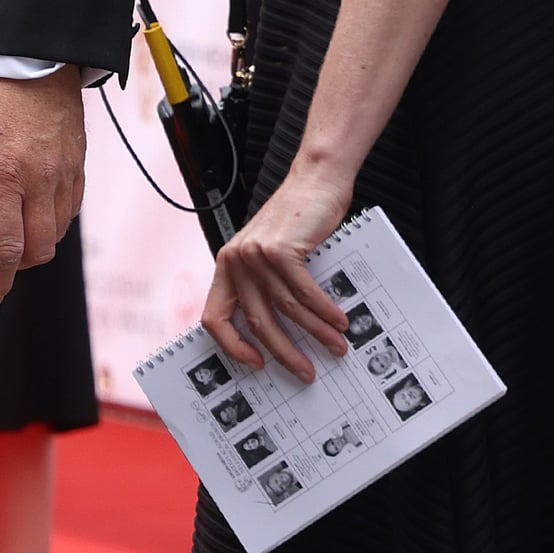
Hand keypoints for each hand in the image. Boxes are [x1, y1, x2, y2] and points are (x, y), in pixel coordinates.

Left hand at [0, 67, 82, 299]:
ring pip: (55, 232)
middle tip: (0, 264)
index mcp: (4, 176)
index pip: (6, 251)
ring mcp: (63, 172)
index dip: (0, 281)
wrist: (32, 56)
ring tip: (14, 232)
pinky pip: (70, 207)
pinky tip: (33, 208)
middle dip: (16, 267)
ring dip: (34, 242)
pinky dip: (52, 218)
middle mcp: (38, 179)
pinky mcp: (77, 163)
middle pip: (37, 252)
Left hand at [204, 156, 355, 384]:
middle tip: (304, 372)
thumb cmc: (297, 218)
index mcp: (226, 266)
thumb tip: (284, 331)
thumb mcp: (270, 253)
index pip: (214, 318)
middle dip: (283, 352)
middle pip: (256, 321)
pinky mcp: (280, 250)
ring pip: (285, 309)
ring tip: (334, 347)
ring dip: (314, 333)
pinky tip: (339, 321)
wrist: (315, 180)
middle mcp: (235, 261)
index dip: (232, 347)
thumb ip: (266, 284)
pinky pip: (304, 292)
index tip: (255, 364)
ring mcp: (255, 255)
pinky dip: (324, 311)